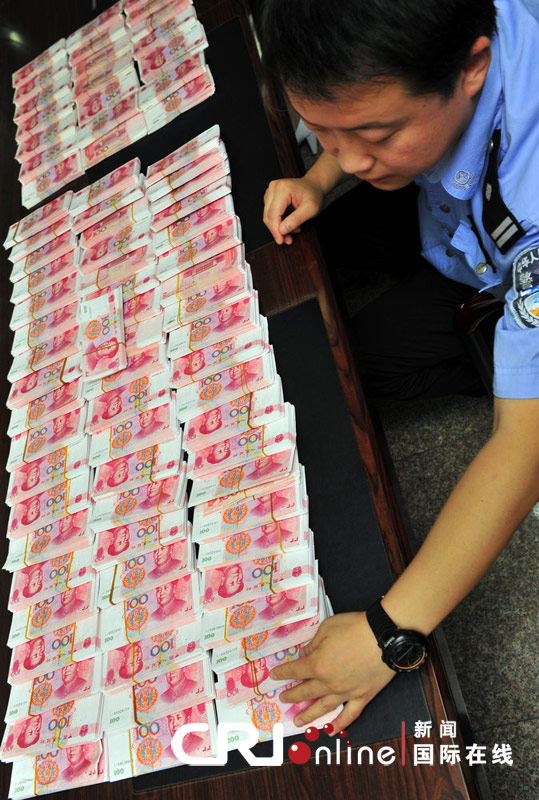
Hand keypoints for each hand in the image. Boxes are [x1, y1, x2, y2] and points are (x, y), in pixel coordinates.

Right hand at [263, 176, 323, 244]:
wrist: (314, 186)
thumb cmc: (314, 194)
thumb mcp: (310, 209)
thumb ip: (296, 219)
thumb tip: (282, 230)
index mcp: (282, 189)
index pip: (273, 214)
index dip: (275, 230)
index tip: (281, 241)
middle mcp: (273, 188)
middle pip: (268, 216)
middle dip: (277, 231)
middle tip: (288, 239)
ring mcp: (270, 192)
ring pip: (268, 216)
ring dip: (278, 227)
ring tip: (293, 229)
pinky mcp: (270, 197)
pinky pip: (270, 214)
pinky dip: (278, 222)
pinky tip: (289, 223)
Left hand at [269, 612, 394, 731]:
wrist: (384, 636)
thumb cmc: (355, 627)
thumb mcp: (327, 628)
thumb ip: (314, 644)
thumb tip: (305, 654)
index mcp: (318, 665)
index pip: (295, 671)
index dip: (282, 673)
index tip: (274, 676)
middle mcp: (329, 683)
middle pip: (306, 692)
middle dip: (292, 695)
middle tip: (283, 699)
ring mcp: (346, 692)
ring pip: (323, 707)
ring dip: (308, 715)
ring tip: (298, 721)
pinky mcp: (363, 696)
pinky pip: (349, 715)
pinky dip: (339, 724)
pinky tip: (331, 730)